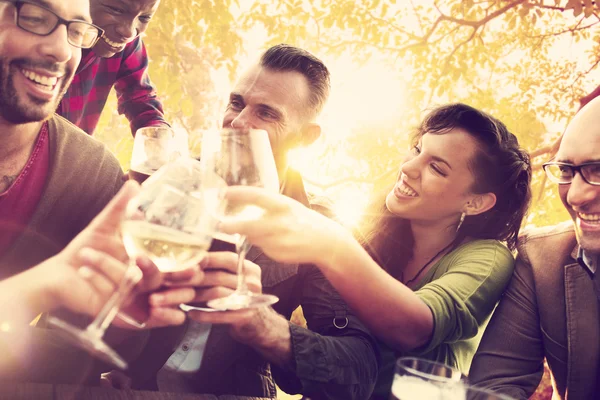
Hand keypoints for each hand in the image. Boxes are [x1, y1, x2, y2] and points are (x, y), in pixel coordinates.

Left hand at [44, 181, 193, 327]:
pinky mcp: (110, 307)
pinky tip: (84, 270)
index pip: (172, 267)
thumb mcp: (105, 225)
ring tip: (86, 254)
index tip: (190, 261)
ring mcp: (127, 296)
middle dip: (150, 268)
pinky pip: (109, 292)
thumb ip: (121, 207)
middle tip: (138, 256)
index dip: (183, 267)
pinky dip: (95, 277)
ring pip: (128, 283)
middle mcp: (140, 281)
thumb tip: (134, 184)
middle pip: (157, 279)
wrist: (60, 272)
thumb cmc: (86, 249)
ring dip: (106, 265)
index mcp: (146, 262)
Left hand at [163, 252, 265, 340]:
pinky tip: (190, 314)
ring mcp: (250, 300)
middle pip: (217, 276)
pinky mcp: (245, 317)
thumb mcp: (233, 279)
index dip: (204, 259)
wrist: (258, 324)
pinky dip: (203, 315)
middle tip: (169, 281)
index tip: (182, 261)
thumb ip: (217, 270)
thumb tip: (187, 261)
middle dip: (191, 278)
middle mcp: (252, 282)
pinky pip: (219, 315)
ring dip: (193, 296)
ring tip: (175, 298)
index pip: (226, 258)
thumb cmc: (238, 298)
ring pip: (216, 294)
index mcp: (248, 268)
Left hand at [219, 187, 352, 266]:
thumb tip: (243, 202)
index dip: (238, 193)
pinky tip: (278, 242)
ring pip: (254, 238)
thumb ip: (269, 205)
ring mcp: (280, 240)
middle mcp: (281, 222)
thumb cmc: (304, 220)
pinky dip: (264, 244)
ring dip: (252, 235)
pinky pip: (263, 248)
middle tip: (220, 225)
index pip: (256, 196)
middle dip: (233, 226)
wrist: (326, 242)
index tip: (223, 192)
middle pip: (249, 225)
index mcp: (283, 205)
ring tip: (268, 231)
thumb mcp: (290, 206)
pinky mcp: (278, 254)